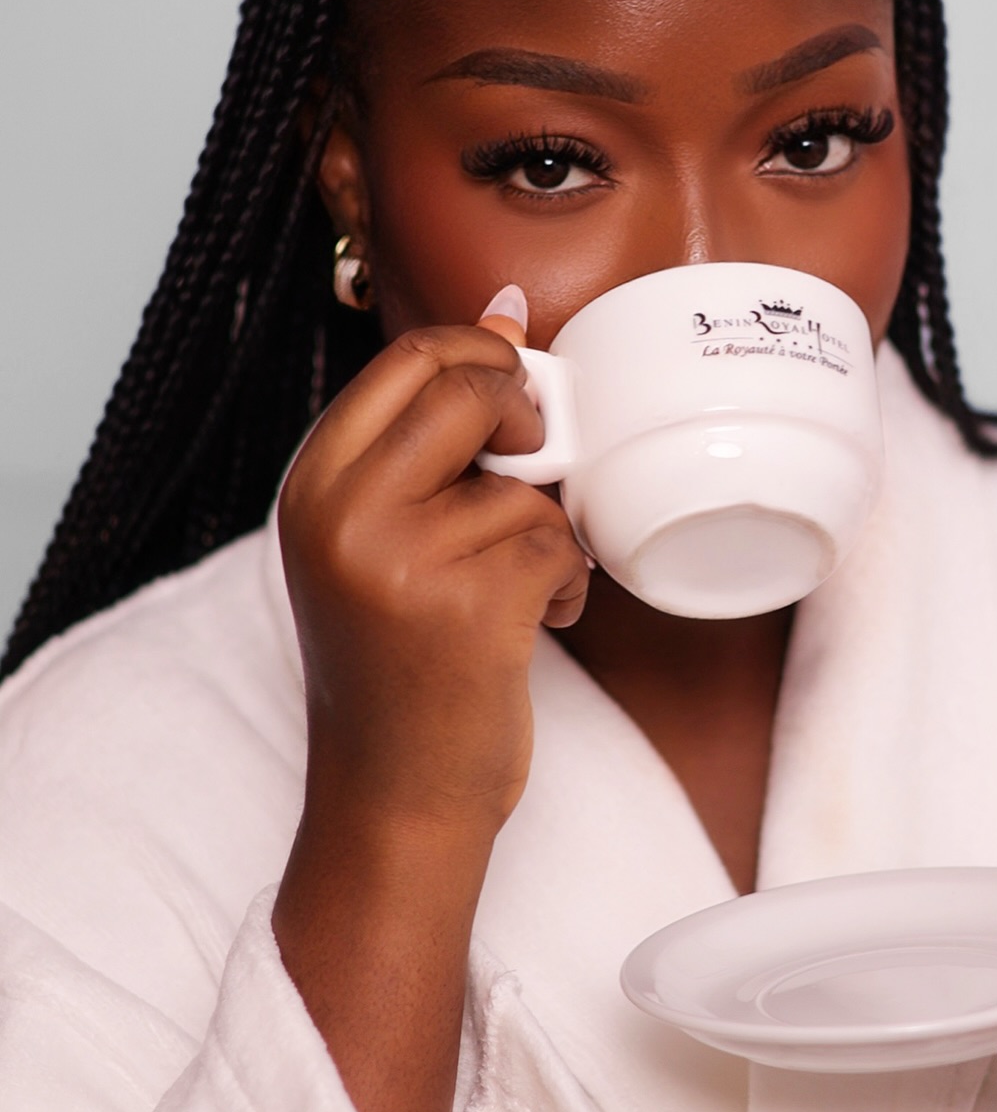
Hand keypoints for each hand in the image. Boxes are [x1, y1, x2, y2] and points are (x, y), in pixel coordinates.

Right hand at [278, 296, 588, 853]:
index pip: (409, 357)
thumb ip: (434, 435)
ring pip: (525, 482)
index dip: (485, 356)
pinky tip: (539, 620)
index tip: (518, 390)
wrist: (392, 800)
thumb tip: (505, 311)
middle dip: (529, 416)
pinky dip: (568, 580)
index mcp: (313, 484)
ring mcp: (397, 558)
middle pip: (468, 388)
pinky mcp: (463, 607)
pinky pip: (555, 543)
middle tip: (537, 468)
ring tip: (526, 585)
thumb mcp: (383, 539)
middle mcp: (340, 511)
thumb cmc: (402, 663)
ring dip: (551, 531)